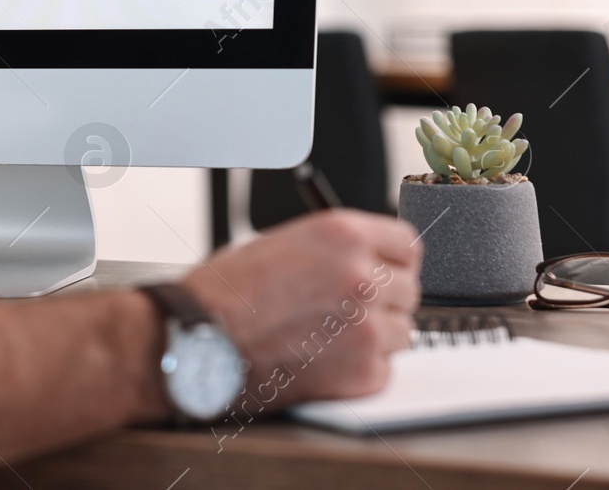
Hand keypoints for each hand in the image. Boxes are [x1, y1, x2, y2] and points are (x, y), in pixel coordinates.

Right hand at [181, 209, 420, 408]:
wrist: (199, 341)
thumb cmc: (223, 294)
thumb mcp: (281, 244)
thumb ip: (332, 250)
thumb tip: (363, 261)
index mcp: (343, 236)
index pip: (407, 244)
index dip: (393, 259)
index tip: (385, 269)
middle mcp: (363, 278)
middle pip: (409, 288)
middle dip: (384, 298)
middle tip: (348, 308)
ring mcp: (368, 327)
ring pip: (402, 331)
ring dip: (375, 334)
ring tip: (329, 336)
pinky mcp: (363, 372)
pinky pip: (384, 368)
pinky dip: (361, 368)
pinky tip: (324, 359)